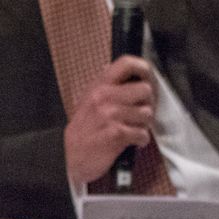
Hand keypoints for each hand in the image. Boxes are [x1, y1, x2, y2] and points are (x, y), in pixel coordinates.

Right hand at [63, 55, 156, 186]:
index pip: (126, 63)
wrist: (70, 155)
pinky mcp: (117, 133)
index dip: (144, 68)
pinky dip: (140, 140)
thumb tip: (122, 71)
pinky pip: (143, 133)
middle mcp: (104, 96)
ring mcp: (111, 115)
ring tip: (131, 128)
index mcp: (99, 86)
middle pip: (145, 90)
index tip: (148, 76)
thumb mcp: (88, 100)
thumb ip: (105, 85)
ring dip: (143, 124)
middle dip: (147, 103)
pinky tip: (131, 140)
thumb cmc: (82, 129)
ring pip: (147, 113)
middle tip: (139, 111)